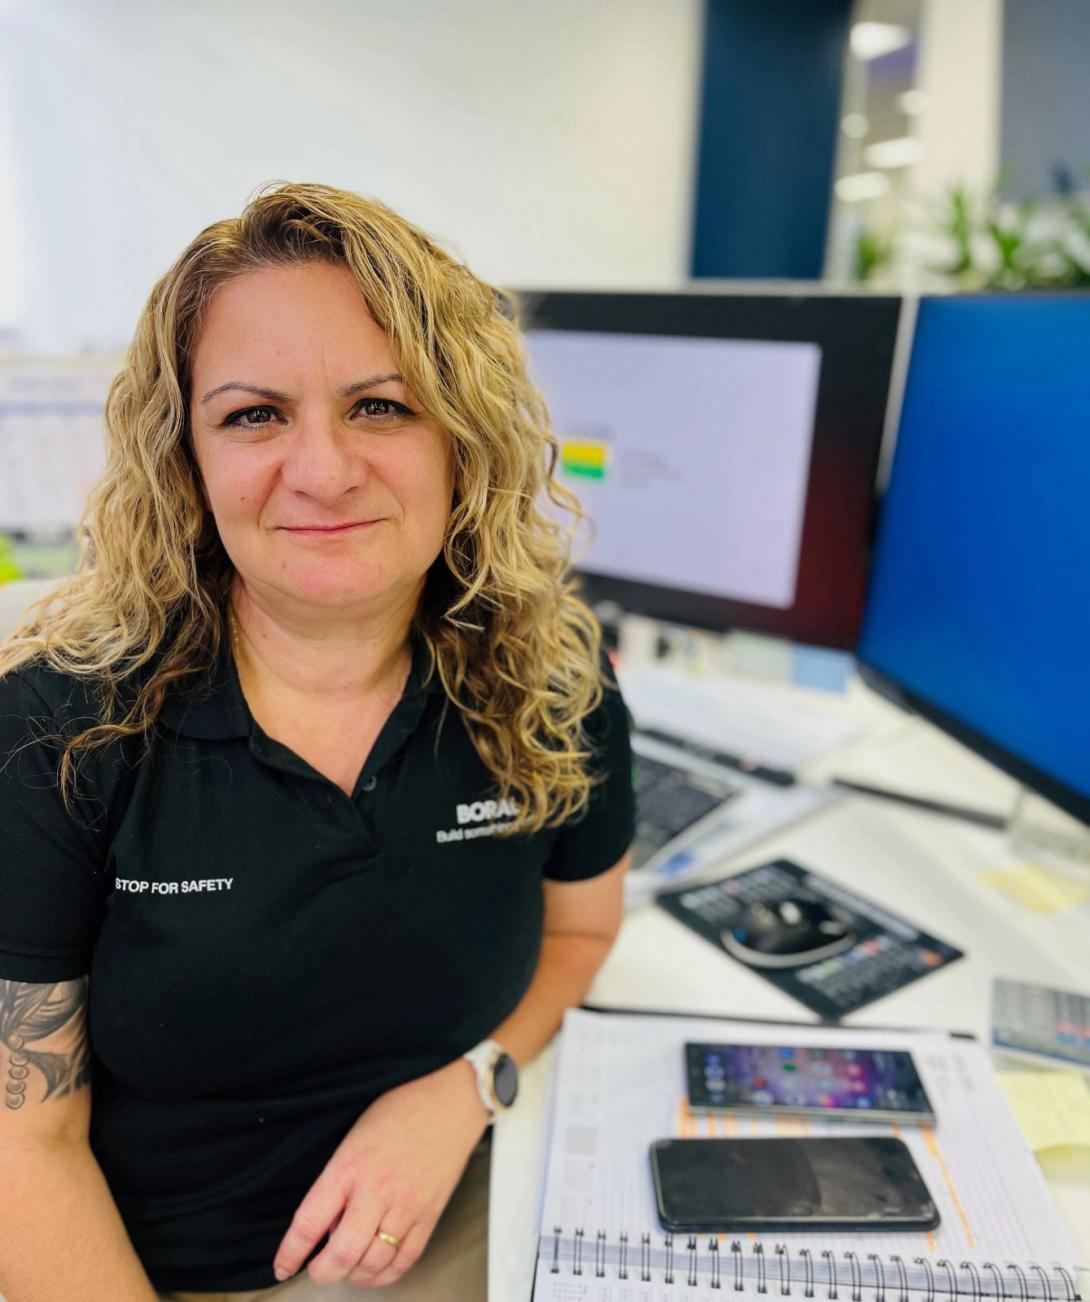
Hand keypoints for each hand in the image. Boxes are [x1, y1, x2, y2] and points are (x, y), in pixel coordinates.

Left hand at [272, 1058, 489, 1287]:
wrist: (448, 1101)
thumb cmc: (400, 1110)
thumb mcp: (354, 1137)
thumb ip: (338, 1180)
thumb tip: (328, 1224)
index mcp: (349, 1166)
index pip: (309, 1222)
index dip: (290, 1252)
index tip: (282, 1266)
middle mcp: (376, 1191)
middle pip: (341, 1254)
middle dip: (322, 1272)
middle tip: (316, 1270)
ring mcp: (405, 1206)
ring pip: (373, 1264)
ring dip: (353, 1275)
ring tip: (346, 1268)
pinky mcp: (429, 1215)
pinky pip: (405, 1260)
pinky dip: (385, 1275)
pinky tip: (375, 1270)